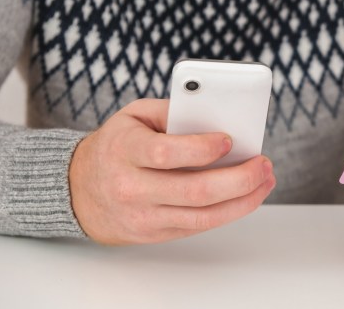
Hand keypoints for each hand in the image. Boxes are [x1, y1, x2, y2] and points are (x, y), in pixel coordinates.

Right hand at [69, 99, 275, 245]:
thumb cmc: (115, 146)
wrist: (78, 190)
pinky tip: (246, 196)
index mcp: (125, 151)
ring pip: (203, 216)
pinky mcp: (155, 233)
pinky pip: (199, 227)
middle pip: (195, 191)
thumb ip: (172, 110)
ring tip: (265, 181)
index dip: (203, 148)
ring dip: (243, 200)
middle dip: (239, 179)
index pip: (167, 154)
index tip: (229, 139)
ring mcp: (144, 216)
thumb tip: (215, 113)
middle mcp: (132, 188)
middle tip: (263, 164)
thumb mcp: (134, 116)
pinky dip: (228, 212)